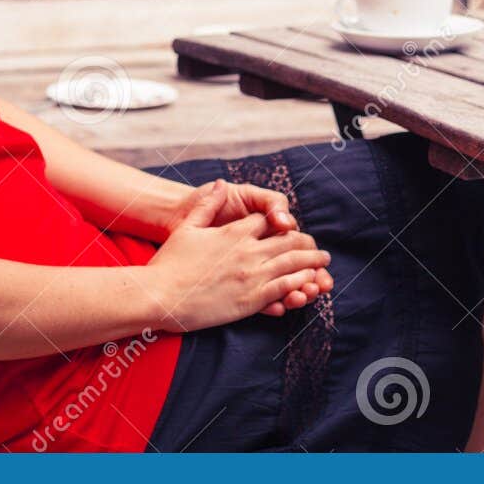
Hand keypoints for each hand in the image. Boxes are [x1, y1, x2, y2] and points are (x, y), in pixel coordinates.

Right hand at [146, 182, 334, 331]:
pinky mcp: (250, 299)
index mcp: (235, 233)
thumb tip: (220, 184)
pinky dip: (299, 283)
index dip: (282, 225)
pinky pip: (283, 288)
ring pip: (291, 265)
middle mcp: (248, 251)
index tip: (291, 229)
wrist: (160, 294)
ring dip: (311, 263)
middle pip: (288, 242)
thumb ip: (208, 204)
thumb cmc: (170, 261)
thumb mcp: (188, 226)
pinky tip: (308, 283)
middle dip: (307, 244)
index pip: (268, 223)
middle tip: (320, 250)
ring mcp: (251, 276)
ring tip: (322, 264)